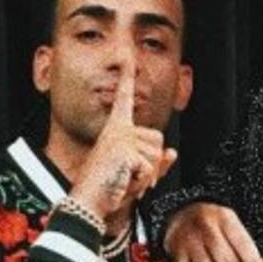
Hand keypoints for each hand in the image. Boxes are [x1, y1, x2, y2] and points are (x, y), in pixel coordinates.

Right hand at [69, 62, 175, 218]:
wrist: (88, 202)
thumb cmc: (108, 189)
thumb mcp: (136, 174)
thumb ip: (155, 164)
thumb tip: (173, 153)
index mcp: (116, 131)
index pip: (124, 100)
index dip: (126, 79)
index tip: (128, 59)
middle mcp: (118, 130)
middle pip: (158, 140)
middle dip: (153, 163)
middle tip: (131, 175)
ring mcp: (120, 139)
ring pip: (157, 154)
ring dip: (148, 174)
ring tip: (126, 178)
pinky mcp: (124, 150)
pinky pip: (150, 167)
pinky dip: (142, 180)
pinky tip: (124, 181)